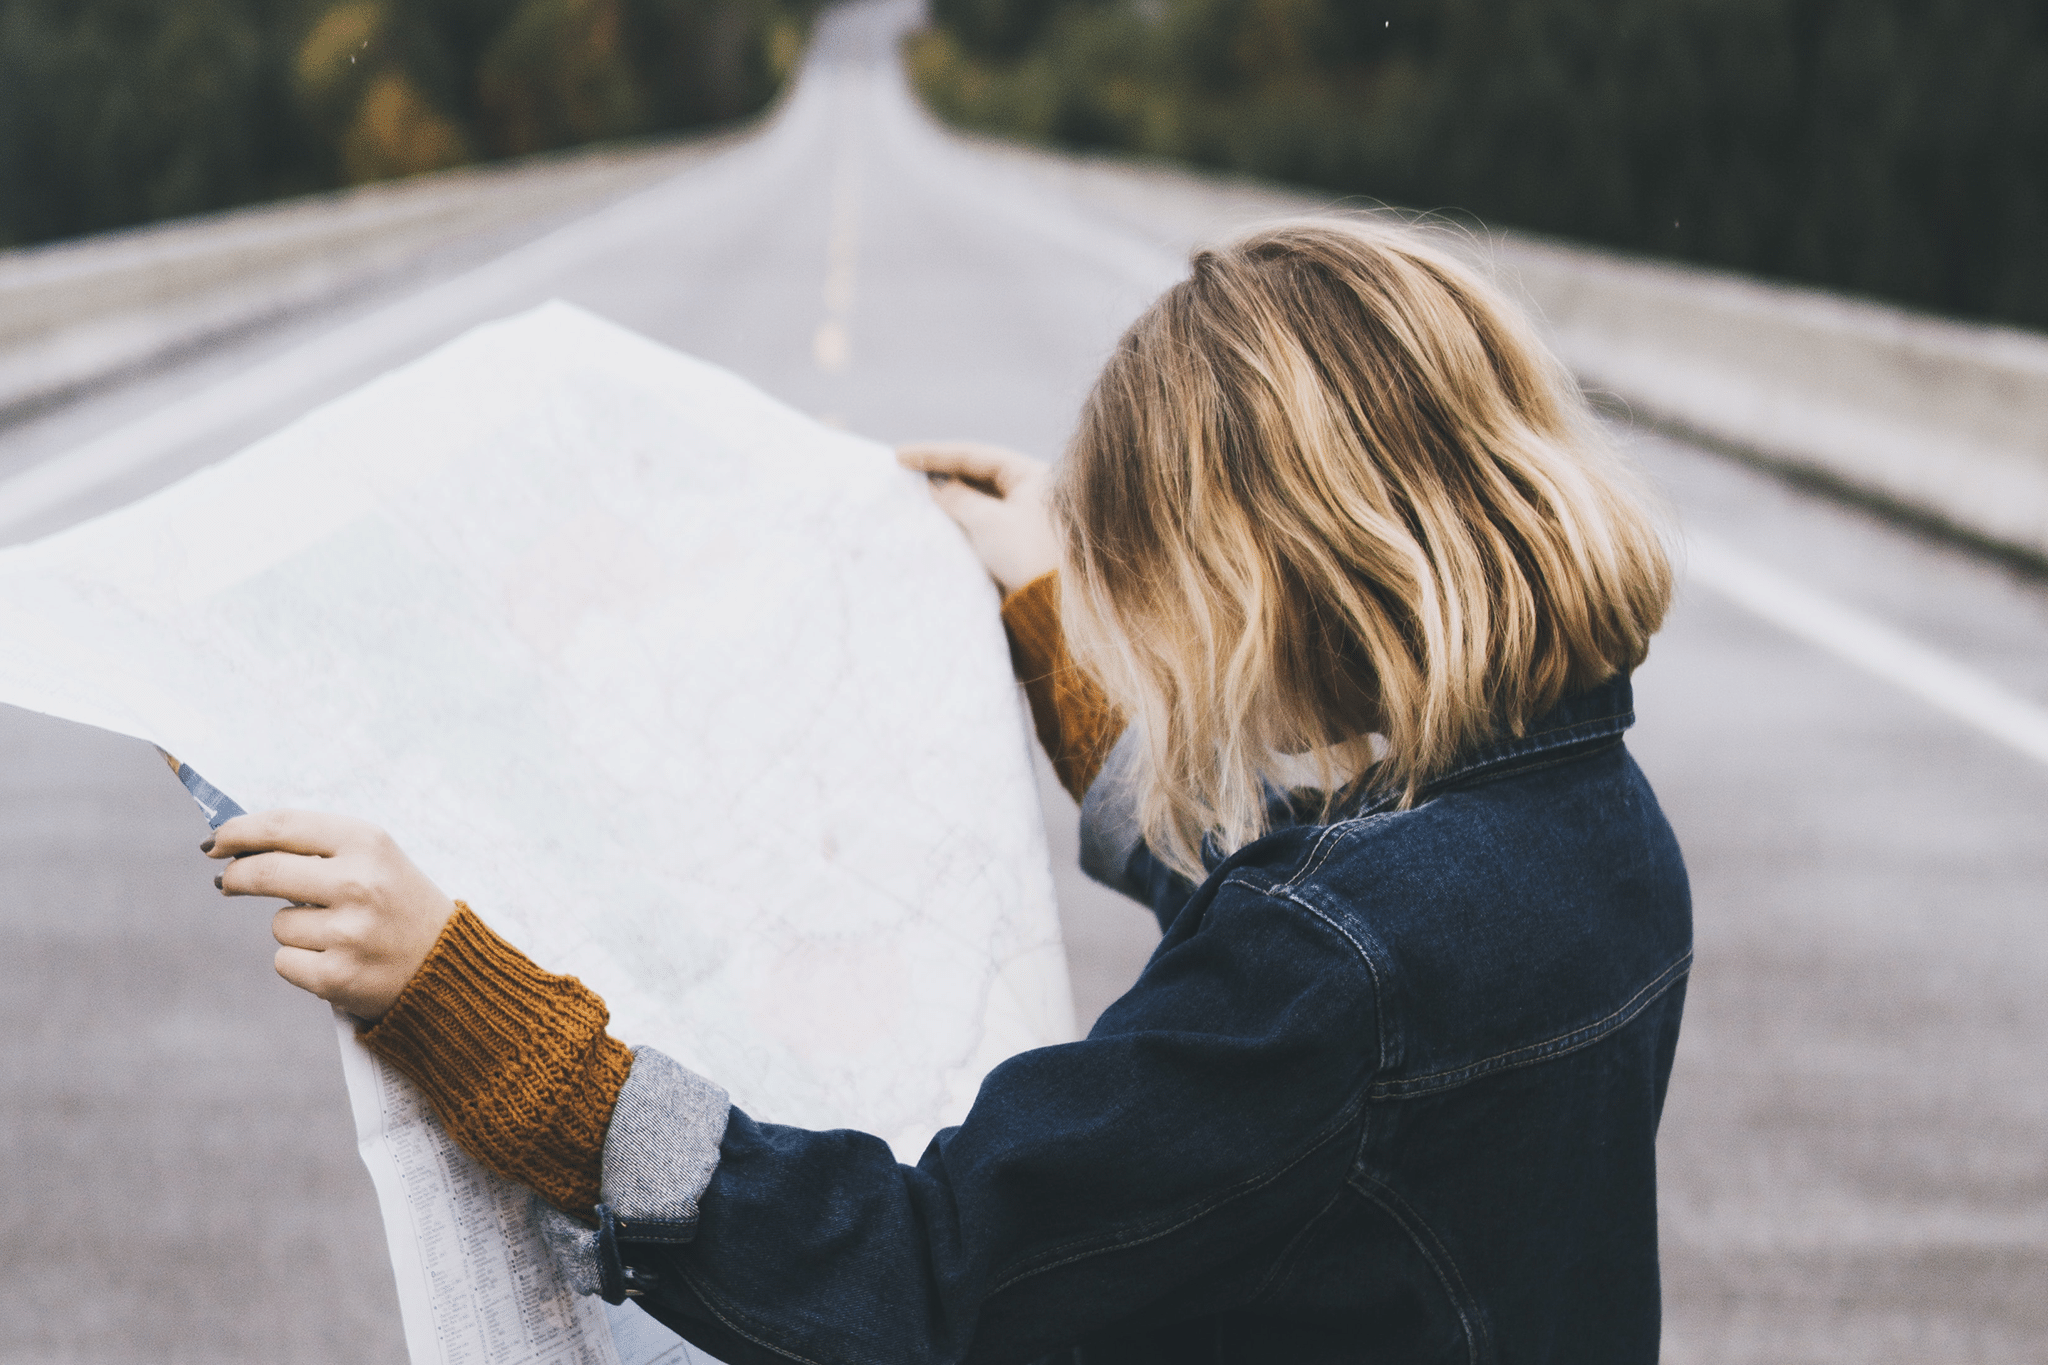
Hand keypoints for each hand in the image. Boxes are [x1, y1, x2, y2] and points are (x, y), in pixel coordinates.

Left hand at [207, 811, 456, 1021]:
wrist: (449, 967)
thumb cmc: (401, 906)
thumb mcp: (376, 859)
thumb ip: (317, 847)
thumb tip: (236, 845)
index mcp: (368, 842)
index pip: (283, 826)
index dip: (238, 831)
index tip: (216, 841)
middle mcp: (358, 882)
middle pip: (264, 872)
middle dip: (236, 877)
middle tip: (227, 881)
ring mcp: (348, 931)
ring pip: (279, 924)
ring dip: (293, 929)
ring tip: (338, 934)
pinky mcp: (337, 975)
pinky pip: (285, 962)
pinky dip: (301, 963)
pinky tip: (337, 960)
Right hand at [897, 442, 1061, 593]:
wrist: (1055, 606)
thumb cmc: (1027, 554)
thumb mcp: (988, 521)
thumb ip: (958, 497)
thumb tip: (936, 484)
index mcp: (1031, 475)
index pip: (976, 456)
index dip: (935, 454)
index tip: (900, 455)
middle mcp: (1031, 490)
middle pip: (977, 474)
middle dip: (942, 472)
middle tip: (904, 469)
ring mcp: (1025, 515)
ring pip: (979, 497)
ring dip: (950, 495)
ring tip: (916, 491)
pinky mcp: (1017, 540)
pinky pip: (983, 519)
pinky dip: (960, 516)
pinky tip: (938, 516)